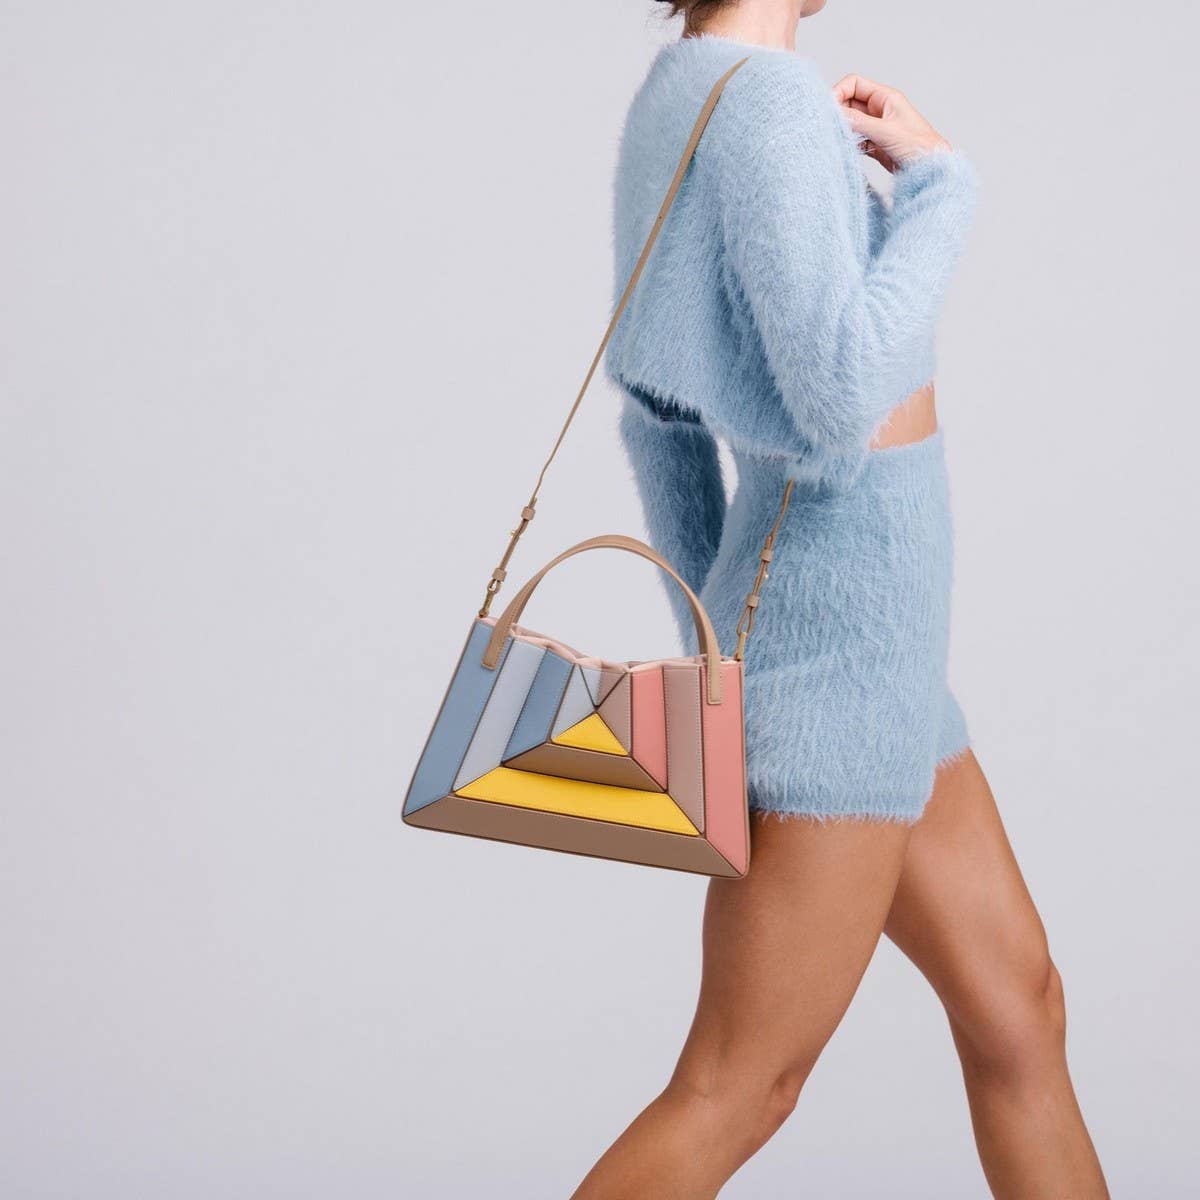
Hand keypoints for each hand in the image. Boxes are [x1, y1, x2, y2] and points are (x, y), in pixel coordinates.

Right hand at [833, 75, 950, 172]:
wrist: (931, 168)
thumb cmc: (919, 146)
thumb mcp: (886, 132)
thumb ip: (860, 123)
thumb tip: (835, 115)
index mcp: (885, 97)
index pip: (854, 84)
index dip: (839, 92)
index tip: (827, 108)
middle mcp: (879, 109)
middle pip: (849, 103)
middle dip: (838, 113)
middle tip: (829, 127)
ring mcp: (875, 127)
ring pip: (850, 122)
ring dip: (842, 130)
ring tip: (835, 140)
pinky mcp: (874, 144)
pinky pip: (854, 139)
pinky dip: (847, 143)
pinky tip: (844, 150)